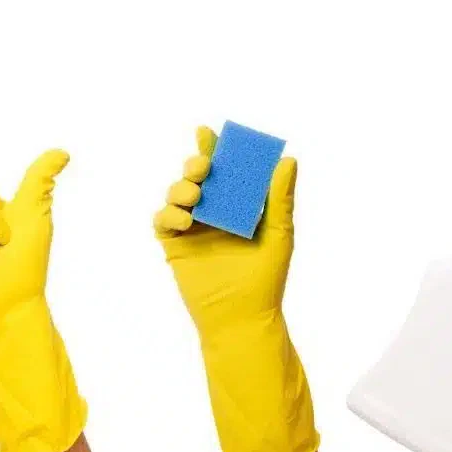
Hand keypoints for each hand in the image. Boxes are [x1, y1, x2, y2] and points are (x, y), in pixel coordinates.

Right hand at [154, 126, 315, 451]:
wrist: (241, 318)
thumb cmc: (265, 280)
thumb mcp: (278, 234)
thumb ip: (280, 198)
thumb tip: (288, 160)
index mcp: (238, 206)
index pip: (225, 171)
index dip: (214, 150)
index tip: (208, 132)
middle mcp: (213, 213)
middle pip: (197, 178)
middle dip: (195, 165)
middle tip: (203, 167)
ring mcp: (193, 229)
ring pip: (176, 195)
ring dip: (181, 189)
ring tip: (194, 196)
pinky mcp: (175, 247)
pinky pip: (162, 221)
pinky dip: (168, 215)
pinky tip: (185, 222)